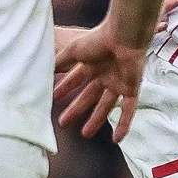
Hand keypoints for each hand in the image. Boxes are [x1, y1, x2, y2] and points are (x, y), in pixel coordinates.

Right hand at [53, 21, 145, 140]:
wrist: (123, 37)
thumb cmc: (99, 40)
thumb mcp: (73, 51)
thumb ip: (60, 61)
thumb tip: (44, 69)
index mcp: (92, 63)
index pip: (76, 79)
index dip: (65, 89)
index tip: (52, 100)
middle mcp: (105, 73)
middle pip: (89, 96)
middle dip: (76, 109)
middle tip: (62, 122)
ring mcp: (119, 82)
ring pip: (106, 106)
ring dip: (96, 120)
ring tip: (84, 134)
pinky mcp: (132, 89)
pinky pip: (129, 110)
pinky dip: (124, 125)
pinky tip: (117, 139)